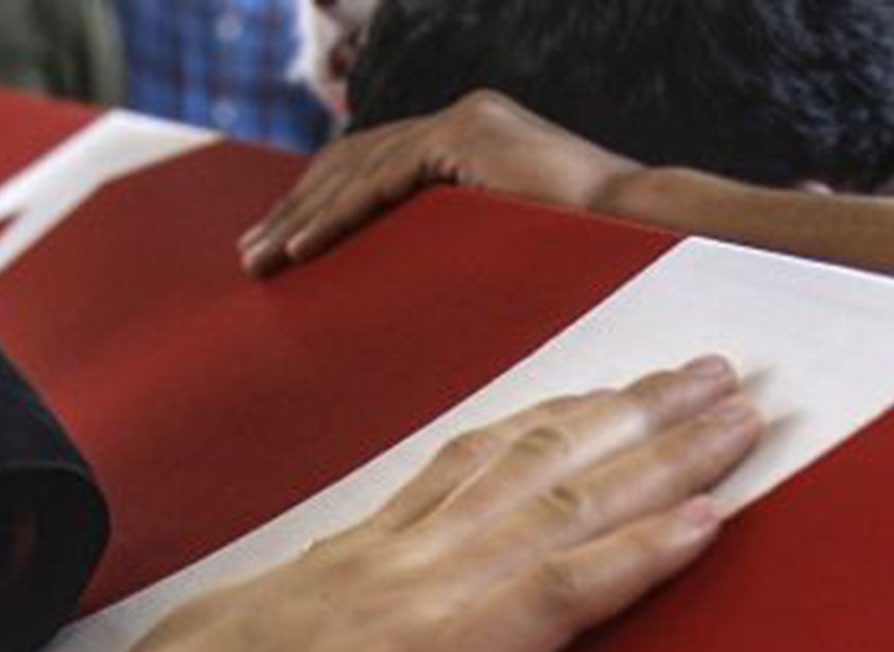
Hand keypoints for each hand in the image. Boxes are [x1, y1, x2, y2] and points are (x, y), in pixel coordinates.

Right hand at [88, 358, 762, 651]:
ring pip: (566, 504)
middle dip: (627, 412)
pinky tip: (713, 520)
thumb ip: (260, 633)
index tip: (595, 394)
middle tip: (703, 370)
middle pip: (528, 462)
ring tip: (740, 412)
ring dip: (666, 455)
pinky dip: (647, 552)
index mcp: (334, 566)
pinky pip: (568, 592)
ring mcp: (418, 605)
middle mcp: (389, 564)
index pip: (455, 472)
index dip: (538, 426)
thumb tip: (262, 631)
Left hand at [240, 89, 642, 276]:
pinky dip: (336, 217)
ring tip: (260, 261)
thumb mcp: (494, 249)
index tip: (276, 247)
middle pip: (353, 164)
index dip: (318, 206)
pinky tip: (299, 250)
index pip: (372, 168)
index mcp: (467, 140)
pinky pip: (384, 181)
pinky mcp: (468, 135)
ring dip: (302, 219)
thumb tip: (399, 288)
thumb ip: (447, 245)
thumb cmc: (581, 261)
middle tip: (249, 256)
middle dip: (295, 211)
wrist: (644, 234)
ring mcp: (465, 121)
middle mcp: (461, 120)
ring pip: (358, 171)